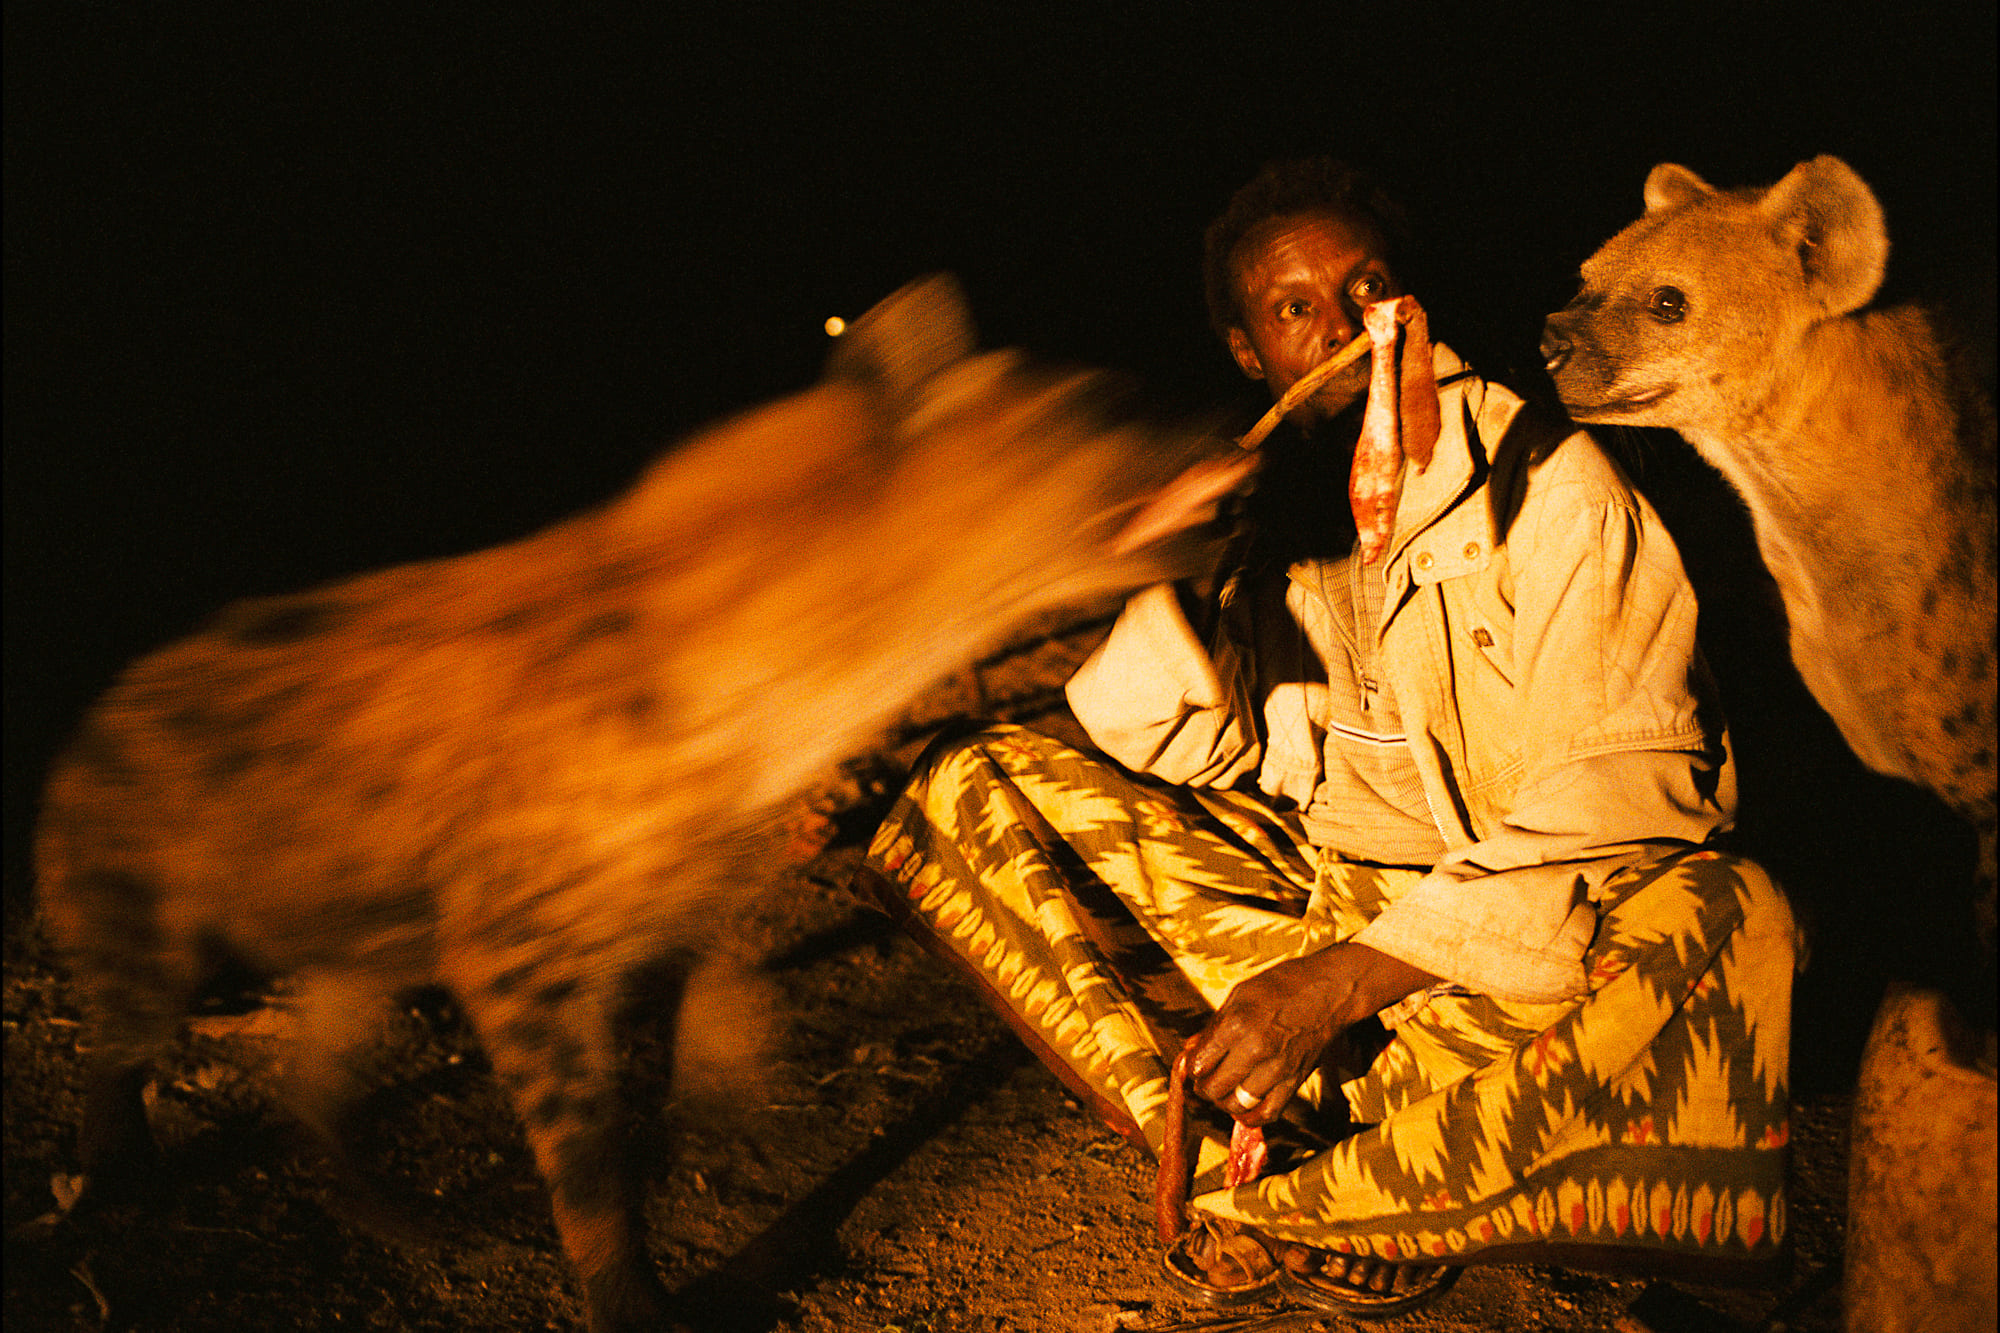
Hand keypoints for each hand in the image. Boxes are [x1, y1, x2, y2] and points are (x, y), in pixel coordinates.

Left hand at [1187, 943, 1437, 1126]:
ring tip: (1224, 1091)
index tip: (1194, 1064)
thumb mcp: (1239, 995)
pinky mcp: (1296, 1081)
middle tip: (1205, 1079)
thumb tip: (1190, 1050)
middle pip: (1214, 1089)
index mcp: (1237, 1024)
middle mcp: (1256, 1050)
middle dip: (1203, 1088)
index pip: (1199, 1064)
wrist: (1330, 990)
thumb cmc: (1282, 985)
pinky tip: (1244, 1106)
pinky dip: (1251, 1117)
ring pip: (1237, 1106)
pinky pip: (1268, 1113)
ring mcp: (1278, 1069)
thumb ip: (1214, 1026)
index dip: (1190, 1068)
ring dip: (1224, 1103)